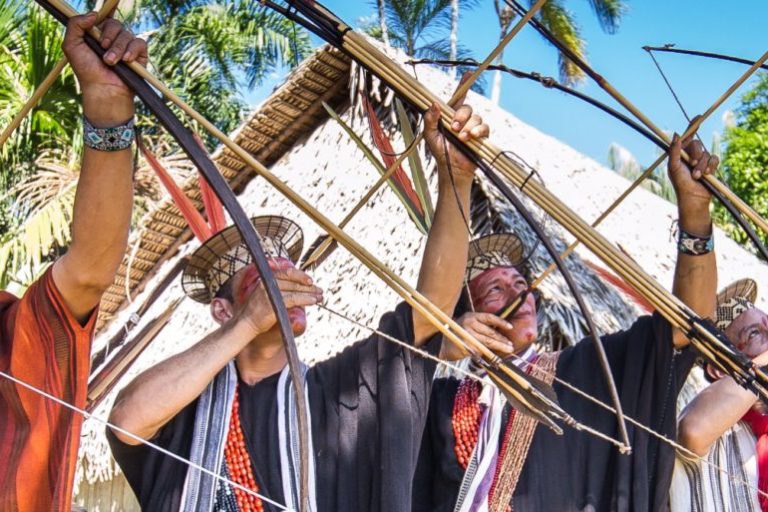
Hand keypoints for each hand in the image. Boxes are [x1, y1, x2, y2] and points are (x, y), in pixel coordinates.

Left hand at [63, 13, 147, 124]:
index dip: (102, 18)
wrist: (102, 89)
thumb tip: (94, 13)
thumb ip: (75, 24)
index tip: (98, 27)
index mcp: (97, 33)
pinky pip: (139, 43)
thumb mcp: (72, 45)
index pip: (103, 17)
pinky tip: (126, 60)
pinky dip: (132, 50)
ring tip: (111, 62)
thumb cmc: (86, 70)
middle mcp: (113, 38)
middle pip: (115, 23)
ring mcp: (126, 46)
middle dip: (108, 36)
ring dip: (118, 48)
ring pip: (126, 34)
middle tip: (102, 48)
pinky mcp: (139, 55)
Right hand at [234, 262, 322, 336]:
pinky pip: (294, 299)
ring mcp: (270, 292)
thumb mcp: (265, 294)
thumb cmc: (257, 311)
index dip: (300, 275)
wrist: (245, 324)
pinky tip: (313, 301)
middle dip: (308, 285)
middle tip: (320, 290)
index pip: (287, 272)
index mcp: (266, 278)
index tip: (310, 280)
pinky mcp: (273, 303)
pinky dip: (305, 299)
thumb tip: (297, 286)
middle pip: (293, 280)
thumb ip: (278, 288)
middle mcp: (267, 283)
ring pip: (295, 289)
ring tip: (320, 297)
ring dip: (310, 292)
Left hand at [424, 73, 489, 181]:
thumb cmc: (440, 151)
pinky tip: (472, 137)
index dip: (464, 84)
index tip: (469, 73)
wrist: (452, 168)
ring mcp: (473, 126)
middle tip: (454, 128)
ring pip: (476, 117)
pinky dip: (478, 131)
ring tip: (461, 138)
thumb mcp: (430, 135)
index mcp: (450, 115)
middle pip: (467, 107)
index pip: (458, 96)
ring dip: (468, 127)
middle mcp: (463, 119)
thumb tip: (434, 104)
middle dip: (461, 116)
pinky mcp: (482, 136)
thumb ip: (430, 120)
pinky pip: (484, 127)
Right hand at [441, 312, 514, 360]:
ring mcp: (467, 335)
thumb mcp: (468, 325)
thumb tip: (499, 333)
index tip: (510, 327)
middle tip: (511, 345)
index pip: (489, 317)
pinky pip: (481, 349)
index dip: (501, 322)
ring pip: (488, 342)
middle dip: (502, 339)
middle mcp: (469, 323)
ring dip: (499, 346)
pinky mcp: (466, 346)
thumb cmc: (458, 334)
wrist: (441, 345)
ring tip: (508, 349)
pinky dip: (488, 353)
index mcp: (471, 316)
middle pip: (490, 332)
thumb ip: (480, 326)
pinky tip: (494, 355)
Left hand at [668, 117, 717, 231]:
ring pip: (706, 153)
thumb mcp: (674, 167)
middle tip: (692, 165)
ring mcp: (701, 160)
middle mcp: (691, 155)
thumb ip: (674, 151)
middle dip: (696, 154)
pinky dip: (711, 166)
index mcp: (680, 153)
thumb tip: (675, 135)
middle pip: (697, 144)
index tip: (698, 116)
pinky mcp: (711, 166)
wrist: (693, 197)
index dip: (693, 126)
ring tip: (696, 176)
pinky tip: (706, 175)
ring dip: (702, 165)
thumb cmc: (680, 183)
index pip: (687, 137)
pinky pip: (715, 159)